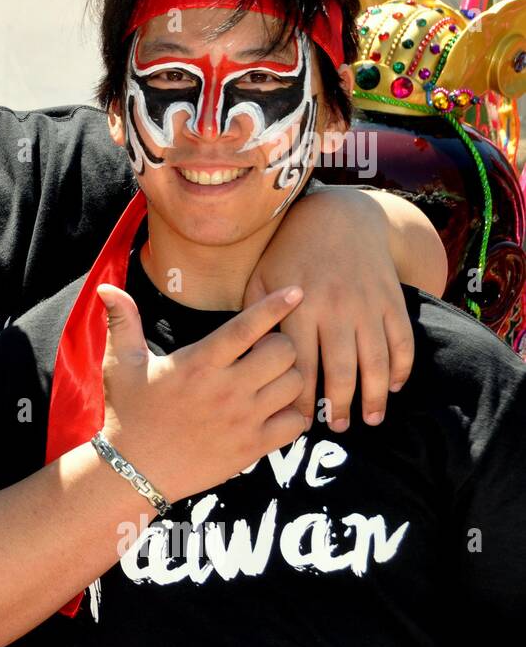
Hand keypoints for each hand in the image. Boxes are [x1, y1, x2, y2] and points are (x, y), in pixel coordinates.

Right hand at [98, 284, 305, 502]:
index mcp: (198, 363)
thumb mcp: (120, 364)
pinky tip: (275, 412)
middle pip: (284, 351)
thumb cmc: (128, 413)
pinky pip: (296, 423)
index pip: (247, 327)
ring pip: (296, 385)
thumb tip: (106, 287)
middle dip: (281, 343)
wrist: (132, 471)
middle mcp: (226, 389)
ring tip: (272, 380)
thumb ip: (122, 322)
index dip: (274, 306)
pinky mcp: (252, 448)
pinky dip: (293, 415)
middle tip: (268, 350)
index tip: (295, 291)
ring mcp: (243, 420)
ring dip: (290, 377)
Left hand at [247, 189, 415, 431]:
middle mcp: (336, 308)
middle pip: (342, 369)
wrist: (338, 217)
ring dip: (375, 394)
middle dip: (341, 404)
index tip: (302, 421)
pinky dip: (401, 367)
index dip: (303, 398)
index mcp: (299, 307)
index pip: (301, 365)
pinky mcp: (391, 300)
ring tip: (370, 419)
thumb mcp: (261, 280)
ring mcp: (368, 305)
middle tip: (339, 428)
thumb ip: (255, 320)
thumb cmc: (288, 254)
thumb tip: (245, 362)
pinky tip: (392, 387)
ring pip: (376, 360)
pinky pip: (402, 340)